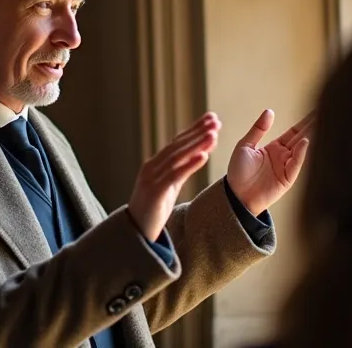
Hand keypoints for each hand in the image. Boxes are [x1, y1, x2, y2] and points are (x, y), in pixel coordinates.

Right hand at [128, 113, 220, 241]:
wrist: (135, 233)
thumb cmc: (153, 209)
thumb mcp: (169, 186)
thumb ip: (182, 169)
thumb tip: (200, 153)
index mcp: (155, 164)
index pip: (177, 142)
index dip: (195, 129)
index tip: (212, 119)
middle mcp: (152, 167)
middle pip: (178, 145)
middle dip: (197, 132)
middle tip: (215, 120)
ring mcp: (151, 178)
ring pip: (177, 157)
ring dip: (196, 144)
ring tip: (213, 134)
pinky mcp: (155, 192)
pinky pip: (175, 175)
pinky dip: (189, 164)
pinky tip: (203, 156)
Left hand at [226, 110, 313, 215]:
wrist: (236, 195)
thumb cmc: (238, 172)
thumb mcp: (245, 145)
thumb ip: (258, 129)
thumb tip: (270, 111)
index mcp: (275, 147)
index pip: (293, 132)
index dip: (304, 122)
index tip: (315, 111)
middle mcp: (284, 156)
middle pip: (301, 138)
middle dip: (313, 127)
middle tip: (325, 113)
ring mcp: (287, 167)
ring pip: (302, 149)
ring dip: (311, 137)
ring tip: (321, 124)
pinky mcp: (287, 178)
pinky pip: (296, 163)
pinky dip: (301, 153)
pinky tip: (305, 142)